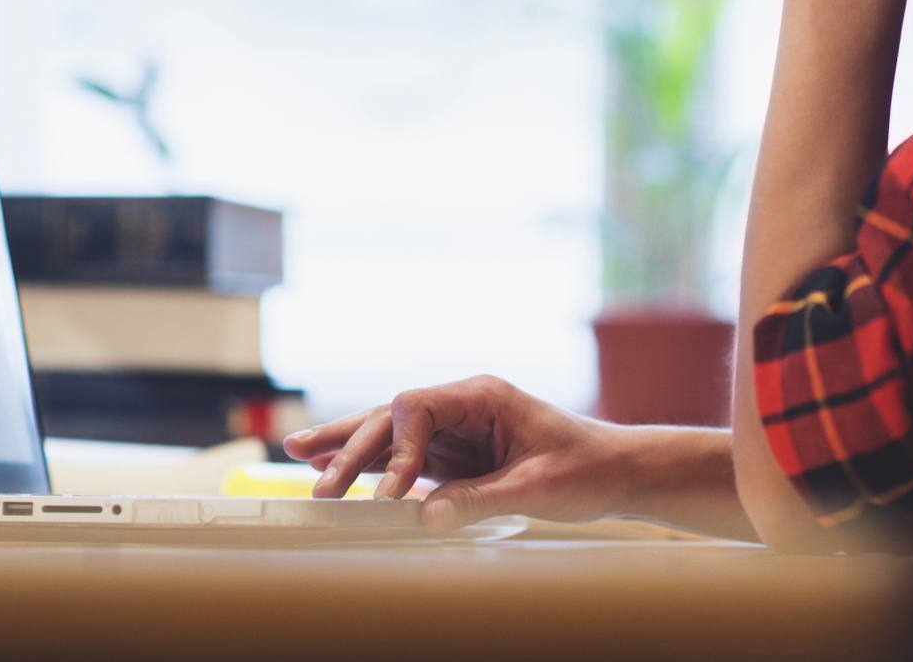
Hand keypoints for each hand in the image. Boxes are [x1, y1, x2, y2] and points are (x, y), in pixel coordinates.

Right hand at [282, 374, 627, 531]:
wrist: (615, 470)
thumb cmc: (584, 469)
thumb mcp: (536, 488)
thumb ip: (479, 499)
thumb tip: (423, 517)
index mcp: (483, 396)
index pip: (417, 407)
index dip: (396, 447)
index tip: (391, 492)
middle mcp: (462, 405)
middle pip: (393, 416)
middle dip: (352, 445)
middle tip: (316, 482)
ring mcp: (455, 429)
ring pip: (390, 432)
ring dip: (347, 447)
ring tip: (296, 455)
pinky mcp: (454, 455)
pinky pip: (403, 457)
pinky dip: (369, 464)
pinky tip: (333, 469)